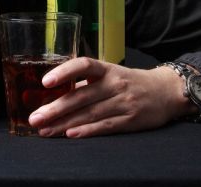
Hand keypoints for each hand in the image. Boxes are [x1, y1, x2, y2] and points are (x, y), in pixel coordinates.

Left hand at [28, 57, 195, 137]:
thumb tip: (51, 93)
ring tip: (45, 130)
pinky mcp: (131, 120)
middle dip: (55, 108)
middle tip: (34, 117)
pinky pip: (105, 126)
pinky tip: (71, 134)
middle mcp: (114, 83)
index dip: (64, 72)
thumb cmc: (129, 82)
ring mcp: (123, 102)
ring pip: (89, 114)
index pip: (83, 65)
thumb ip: (85, 82)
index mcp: (106, 69)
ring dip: (65, 123)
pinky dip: (87, 131)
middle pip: (81, 96)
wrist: (166, 92)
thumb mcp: (109, 74)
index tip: (45, 82)